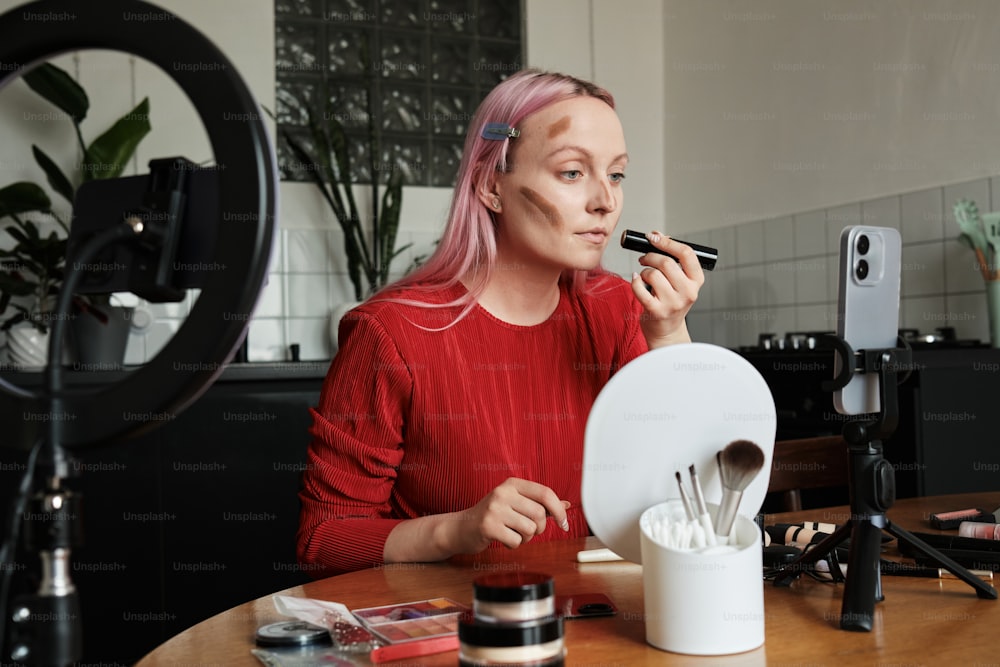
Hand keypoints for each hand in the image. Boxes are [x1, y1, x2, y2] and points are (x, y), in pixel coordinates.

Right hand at [445, 478, 570, 553]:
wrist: (462, 527)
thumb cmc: (492, 515)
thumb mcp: (515, 503)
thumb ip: (540, 504)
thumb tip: (566, 505)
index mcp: (512, 483)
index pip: (545, 493)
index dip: (559, 510)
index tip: (564, 523)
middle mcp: (503, 492)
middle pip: (540, 514)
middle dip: (539, 528)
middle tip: (528, 531)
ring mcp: (494, 509)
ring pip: (529, 529)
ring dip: (525, 538)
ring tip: (513, 534)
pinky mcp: (488, 526)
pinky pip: (516, 541)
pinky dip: (513, 545)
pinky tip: (503, 539)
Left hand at [629, 231, 703, 347]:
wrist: (667, 331)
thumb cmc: (671, 301)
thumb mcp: (679, 281)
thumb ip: (672, 259)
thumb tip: (658, 235)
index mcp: (696, 281)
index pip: (687, 253)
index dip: (668, 242)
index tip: (653, 236)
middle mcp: (688, 292)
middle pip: (666, 262)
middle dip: (650, 256)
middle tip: (644, 258)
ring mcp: (673, 303)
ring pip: (652, 274)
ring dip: (644, 271)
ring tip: (644, 276)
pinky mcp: (656, 311)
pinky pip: (639, 289)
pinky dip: (634, 282)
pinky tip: (636, 281)